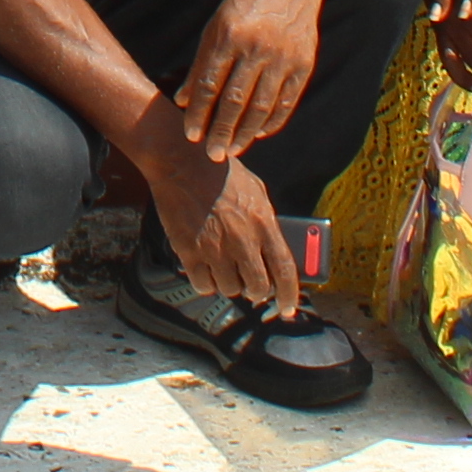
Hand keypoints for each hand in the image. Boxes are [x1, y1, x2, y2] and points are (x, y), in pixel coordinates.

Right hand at [143, 139, 304, 318]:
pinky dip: (206, 283)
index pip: (284, 271)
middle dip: (256, 291)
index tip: (287, 309)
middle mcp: (242, 241)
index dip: (289, 295)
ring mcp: (215, 248)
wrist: (182, 162)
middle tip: (250, 283)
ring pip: (229, 289)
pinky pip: (203, 285)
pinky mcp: (190, 251)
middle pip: (257, 287)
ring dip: (229, 283)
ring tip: (223, 267)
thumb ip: (267, 224)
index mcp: (264, 224)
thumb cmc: (221, 174)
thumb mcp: (257, 192)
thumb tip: (274, 252)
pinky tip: (205, 268)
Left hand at [176, 0, 329, 163]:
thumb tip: (183, 100)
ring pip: (261, 107)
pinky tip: (258, 133)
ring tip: (232, 149)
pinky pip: (286, 103)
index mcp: (228, 35)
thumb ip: (200, 63)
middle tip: (212, 155)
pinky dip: (271, 122)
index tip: (191, 136)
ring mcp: (283, 58)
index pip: (208, 84)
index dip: (198, 113)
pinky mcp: (304, 65)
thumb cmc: (246, 3)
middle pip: (234, 101)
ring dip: (245, 133)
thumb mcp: (216, 24)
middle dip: (221, 131)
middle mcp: (256, 48)